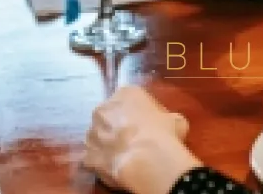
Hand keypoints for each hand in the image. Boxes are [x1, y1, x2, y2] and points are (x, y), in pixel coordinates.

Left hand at [84, 86, 199, 193]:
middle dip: (118, 125)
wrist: (147, 160)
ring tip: (125, 155)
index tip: (147, 123)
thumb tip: (169, 124)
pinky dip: (102, 162)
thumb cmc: (164, 134)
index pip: (130, 98)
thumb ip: (166, 118)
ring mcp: (92, 132)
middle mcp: (104, 108)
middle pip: (110, 115)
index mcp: (126, 93)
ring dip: (108, 143)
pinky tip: (116, 167)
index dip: (139, 112)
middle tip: (134, 138)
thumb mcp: (176, 120)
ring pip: (98, 136)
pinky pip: (94, 157)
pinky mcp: (87, 155)